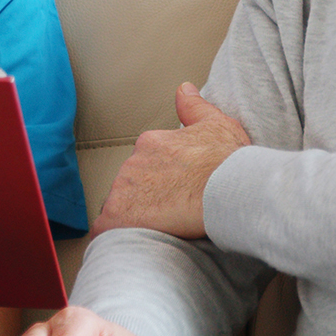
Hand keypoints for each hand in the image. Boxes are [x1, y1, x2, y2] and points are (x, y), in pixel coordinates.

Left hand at [92, 83, 249, 238]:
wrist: (229, 188)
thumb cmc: (228, 161)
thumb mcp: (217, 124)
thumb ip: (194, 107)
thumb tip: (184, 89)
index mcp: (152, 144)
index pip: (144, 166)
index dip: (158, 183)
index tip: (173, 194)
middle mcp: (132, 162)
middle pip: (130, 186)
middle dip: (144, 201)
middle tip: (169, 216)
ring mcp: (123, 188)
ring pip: (119, 207)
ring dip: (132, 219)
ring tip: (157, 234)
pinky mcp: (119, 215)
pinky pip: (106, 230)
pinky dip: (116, 237)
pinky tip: (134, 246)